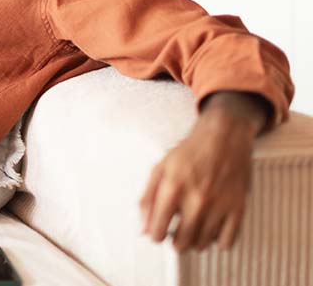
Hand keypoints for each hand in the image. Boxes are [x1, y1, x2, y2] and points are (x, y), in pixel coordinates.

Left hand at [138, 103, 260, 251]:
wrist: (224, 136)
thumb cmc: (192, 150)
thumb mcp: (160, 168)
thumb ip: (147, 198)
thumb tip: (143, 227)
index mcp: (173, 188)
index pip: (157, 230)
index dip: (154, 235)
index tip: (157, 233)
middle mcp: (196, 199)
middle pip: (181, 243)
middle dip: (174, 241)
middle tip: (175, 231)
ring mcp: (219, 205)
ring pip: (202, 244)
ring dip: (194, 241)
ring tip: (192, 227)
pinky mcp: (238, 208)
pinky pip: (227, 242)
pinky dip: (218, 241)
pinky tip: (212, 228)